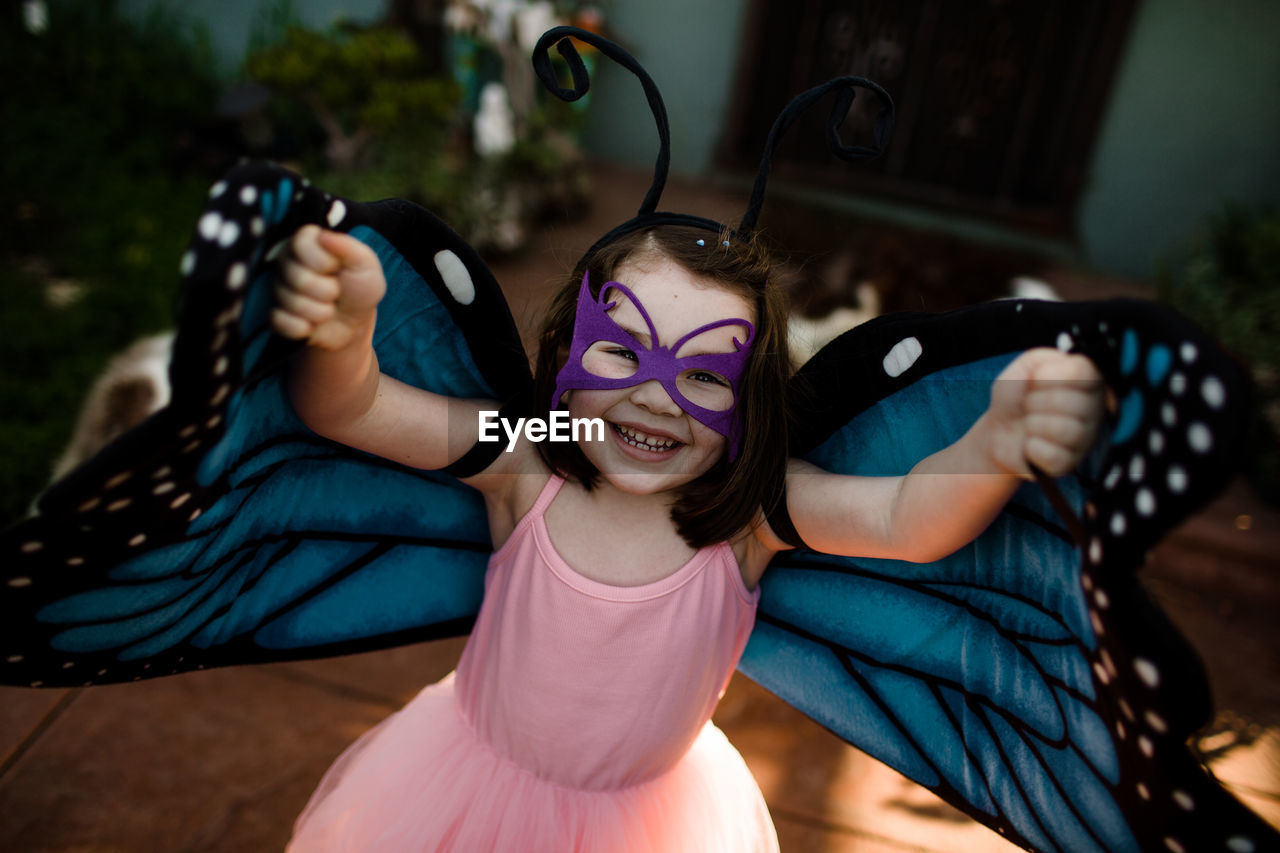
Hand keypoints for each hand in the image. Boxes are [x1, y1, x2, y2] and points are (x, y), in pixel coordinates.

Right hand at [271, 225, 385, 350]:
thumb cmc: (359, 289)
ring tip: (328, 307)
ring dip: (320, 311)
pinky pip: (281, 322)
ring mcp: (278, 289)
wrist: (354, 324)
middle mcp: (287, 263)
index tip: (336, 267)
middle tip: (335, 292)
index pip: (300, 243)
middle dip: (326, 291)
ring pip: (291, 302)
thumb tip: (322, 236)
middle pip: (296, 276)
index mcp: (306, 244)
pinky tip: (313, 324)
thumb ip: (348, 247)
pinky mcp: (275, 316)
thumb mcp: (365, 265)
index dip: (322, 260)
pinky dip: (304, 327)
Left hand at [985, 348, 1105, 477]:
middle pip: (1075, 403)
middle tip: (1028, 405)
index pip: (1083, 371)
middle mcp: (1094, 408)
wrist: (999, 431)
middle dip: (1037, 402)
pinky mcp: (1070, 463)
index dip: (1050, 376)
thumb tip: (1047, 374)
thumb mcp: (1021, 369)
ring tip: (1030, 424)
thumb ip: (1036, 362)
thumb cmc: (1016, 397)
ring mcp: (1086, 438)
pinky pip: (1053, 456)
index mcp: (1087, 380)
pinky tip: (1031, 443)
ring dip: (1034, 425)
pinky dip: (1032, 448)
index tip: (1036, 381)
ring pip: (1067, 431)